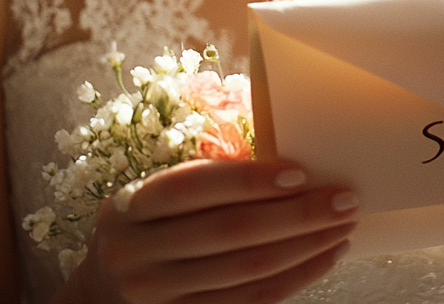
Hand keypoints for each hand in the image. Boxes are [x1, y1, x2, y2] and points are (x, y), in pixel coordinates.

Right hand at [63, 159, 357, 303]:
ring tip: (342, 226)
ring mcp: (158, 296)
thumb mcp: (150, 198)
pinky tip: (323, 258)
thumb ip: (199, 181)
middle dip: (295, 215)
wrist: (100, 296)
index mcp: (131, 207)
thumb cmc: (142, 228)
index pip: (192, 188)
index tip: (299, 172)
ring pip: (245, 271)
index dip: (247, 180)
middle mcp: (138, 254)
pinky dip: (293, 279)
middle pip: (228, 233)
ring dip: (304, 248)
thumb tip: (278, 155)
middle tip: (344, 198)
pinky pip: (249, 302)